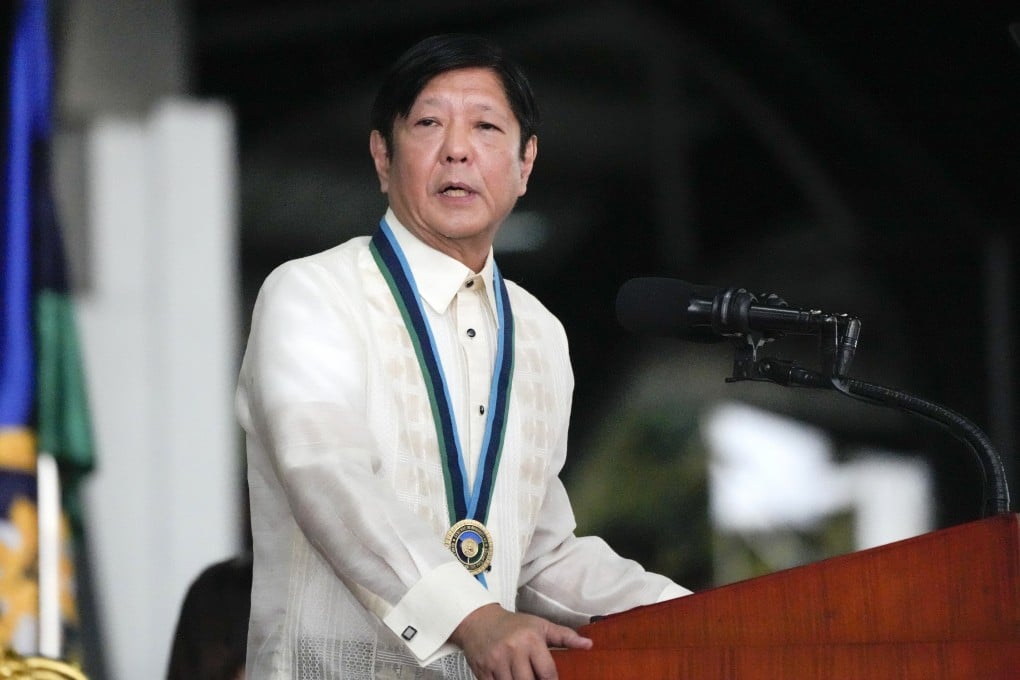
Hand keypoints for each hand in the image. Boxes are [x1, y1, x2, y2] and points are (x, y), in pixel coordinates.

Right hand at [450, 603, 592, 679]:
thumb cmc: (514, 625)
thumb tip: (589, 645)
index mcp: (531, 640)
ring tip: (522, 677)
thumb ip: (565, 636)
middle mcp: (513, 650)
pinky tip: (508, 678)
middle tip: (535, 677)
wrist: (478, 620)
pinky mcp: (482, 671)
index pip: (548, 673)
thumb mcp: (540, 626)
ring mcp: (496, 662)